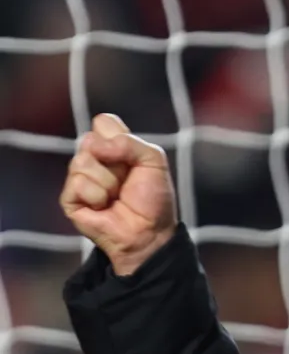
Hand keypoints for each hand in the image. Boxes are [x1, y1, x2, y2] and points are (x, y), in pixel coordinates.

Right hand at [59, 114, 177, 275]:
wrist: (149, 231)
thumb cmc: (153, 197)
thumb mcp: (154, 160)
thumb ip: (129, 143)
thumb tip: (97, 145)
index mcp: (113, 146)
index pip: (103, 122)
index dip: (118, 136)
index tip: (132, 155)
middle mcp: (93, 158)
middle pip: (90, 140)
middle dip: (115, 160)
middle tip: (126, 179)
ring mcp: (79, 178)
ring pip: (81, 161)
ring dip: (108, 181)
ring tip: (116, 195)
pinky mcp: (69, 198)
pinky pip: (78, 183)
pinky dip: (97, 195)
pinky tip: (104, 206)